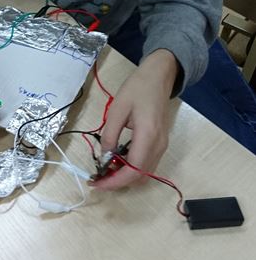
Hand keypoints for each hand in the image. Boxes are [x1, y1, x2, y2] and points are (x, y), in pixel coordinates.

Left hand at [93, 49, 178, 189]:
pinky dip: (132, 169)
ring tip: (104, 171)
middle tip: (97, 178)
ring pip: (144, 174)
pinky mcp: (160, 143)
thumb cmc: (137, 88)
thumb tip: (104, 157)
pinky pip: (147, 164)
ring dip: (125, 177)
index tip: (96, 183)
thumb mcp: (117, 109)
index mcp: (148, 135)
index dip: (114, 181)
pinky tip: (117, 162)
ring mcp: (162, 145)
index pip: (133, 170)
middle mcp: (159, 145)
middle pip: (140, 177)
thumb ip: (109, 135)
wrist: (159, 76)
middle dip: (117, 182)